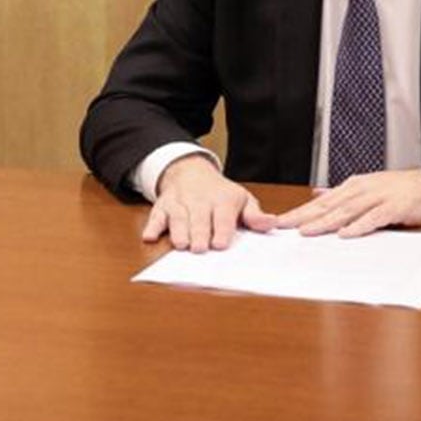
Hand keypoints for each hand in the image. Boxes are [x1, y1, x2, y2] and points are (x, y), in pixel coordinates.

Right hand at [142, 155, 273, 252]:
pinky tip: (150, 237)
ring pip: (178, 217)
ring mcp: (179, 203)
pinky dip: (152, 226)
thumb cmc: (220, 193)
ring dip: (178, 231)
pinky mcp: (163, 206)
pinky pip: (155, 216)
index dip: (221, 229)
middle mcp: (199, 200)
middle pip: (199, 218)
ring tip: (181, 245)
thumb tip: (271, 223)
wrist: (190, 171)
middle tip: (199, 249)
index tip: (220, 244)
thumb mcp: (242, 199)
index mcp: (223, 199)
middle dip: (199, 233)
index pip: (222, 215)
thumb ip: (254, 215)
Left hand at [273, 169, 420, 237]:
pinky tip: (346, 234)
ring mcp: (378, 198)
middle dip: (304, 216)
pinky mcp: (394, 207)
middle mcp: (362, 190)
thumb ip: (342, 193)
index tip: (281, 221)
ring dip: (325, 222)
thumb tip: (317, 194)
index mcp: (353, 186)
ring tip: (307, 231)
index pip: (322, 201)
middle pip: (328, 205)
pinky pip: (374, 218)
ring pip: (346, 211)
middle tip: (284, 226)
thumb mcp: (367, 187)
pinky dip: (359, 226)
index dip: (301, 211)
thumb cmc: (401, 189)